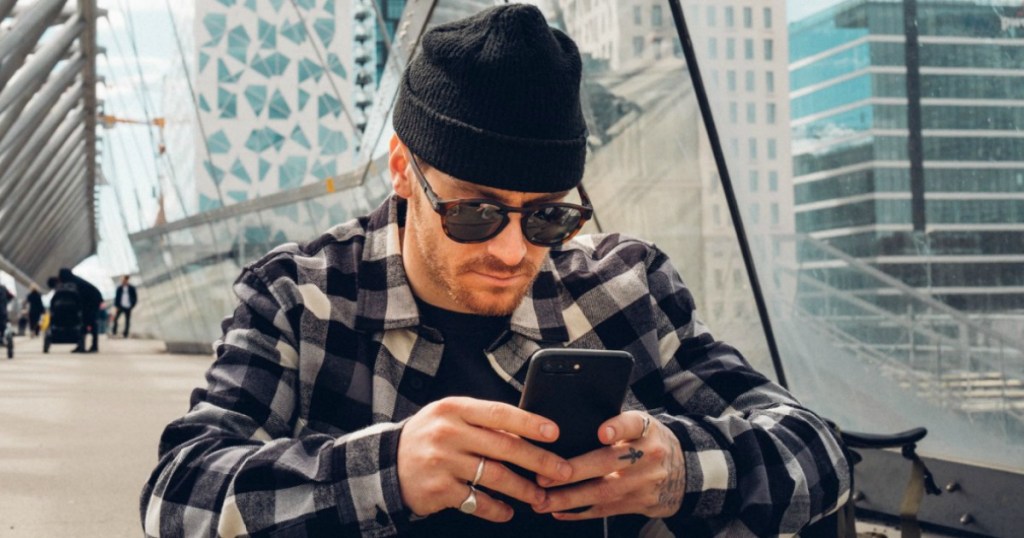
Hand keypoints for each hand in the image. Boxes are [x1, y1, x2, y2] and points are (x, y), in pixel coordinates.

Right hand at [397, 397, 573, 521]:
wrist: (387, 464)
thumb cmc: (429, 436)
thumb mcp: (450, 417)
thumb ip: (482, 420)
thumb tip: (528, 429)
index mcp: (454, 409)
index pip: (499, 413)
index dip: (529, 423)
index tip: (554, 432)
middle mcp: (448, 433)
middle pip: (504, 447)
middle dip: (539, 460)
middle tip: (562, 470)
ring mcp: (443, 462)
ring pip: (495, 477)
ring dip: (523, 489)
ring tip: (541, 496)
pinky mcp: (439, 490)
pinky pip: (477, 501)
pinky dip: (497, 509)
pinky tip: (508, 511)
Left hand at [532, 411, 685, 519]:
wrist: (684, 470)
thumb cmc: (648, 442)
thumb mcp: (641, 426)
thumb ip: (615, 424)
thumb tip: (565, 428)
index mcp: (646, 430)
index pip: (633, 424)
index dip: (617, 428)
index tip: (602, 433)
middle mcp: (648, 456)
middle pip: (609, 463)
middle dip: (573, 471)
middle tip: (543, 476)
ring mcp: (644, 483)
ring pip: (603, 492)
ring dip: (568, 498)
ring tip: (541, 500)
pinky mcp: (639, 504)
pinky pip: (605, 510)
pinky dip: (579, 512)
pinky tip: (558, 511)